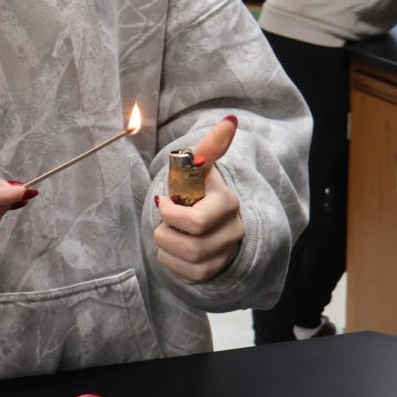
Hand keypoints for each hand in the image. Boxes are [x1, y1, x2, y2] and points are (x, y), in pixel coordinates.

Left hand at [152, 116, 244, 284]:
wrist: (205, 214)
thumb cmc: (197, 188)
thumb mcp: (199, 167)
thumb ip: (210, 147)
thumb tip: (230, 120)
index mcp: (227, 203)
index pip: (198, 221)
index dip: (172, 215)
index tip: (163, 202)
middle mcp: (233, 231)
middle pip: (191, 246)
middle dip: (166, 233)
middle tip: (164, 221)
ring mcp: (226, 255)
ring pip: (189, 263)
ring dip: (167, 248)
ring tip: (168, 233)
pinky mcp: (214, 272)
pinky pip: (187, 275)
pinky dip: (171, 262)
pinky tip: (173, 247)